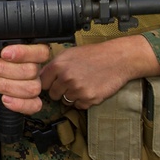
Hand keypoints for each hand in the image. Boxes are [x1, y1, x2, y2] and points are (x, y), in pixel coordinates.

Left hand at [0, 44, 49, 116]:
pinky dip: (20, 103)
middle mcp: (29, 68)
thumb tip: (5, 37)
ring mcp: (25, 86)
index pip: (41, 51)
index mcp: (24, 51)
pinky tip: (4, 99)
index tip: (4, 53)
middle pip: (33, 71)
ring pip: (32, 88)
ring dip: (7, 85)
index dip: (25, 53)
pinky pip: (33, 106)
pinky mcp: (20, 103)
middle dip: (5, 69)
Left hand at [40, 36, 159, 109]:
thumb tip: (41, 76)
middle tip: (71, 83)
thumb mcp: (70, 53)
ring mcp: (77, 90)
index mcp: (58, 65)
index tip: (54, 82)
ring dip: (73, 96)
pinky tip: (90, 89)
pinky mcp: (89, 99)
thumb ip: (54, 65)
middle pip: (53, 94)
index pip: (43, 83)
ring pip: (66, 101)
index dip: (49, 83)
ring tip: (83, 84)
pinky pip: (79, 106)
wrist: (118, 59)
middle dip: (60, 91)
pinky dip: (83, 101)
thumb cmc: (95, 54)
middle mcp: (66, 78)